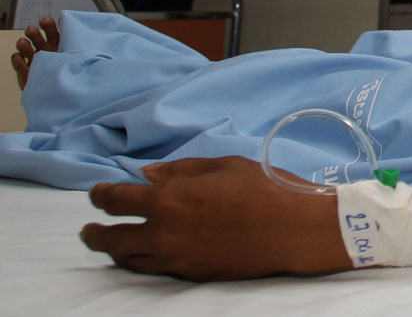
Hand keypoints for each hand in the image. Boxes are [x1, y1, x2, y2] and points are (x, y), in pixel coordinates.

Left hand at [81, 156, 346, 280]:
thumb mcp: (224, 166)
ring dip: (115, 250)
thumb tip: (145, 175)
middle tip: (89, 229)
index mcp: (169, 199)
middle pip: (111, 238)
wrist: (295, 229)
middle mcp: (163, 233)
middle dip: (94, 232)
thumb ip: (180, 171)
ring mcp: (176, 258)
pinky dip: (141, 261)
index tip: (96, 193)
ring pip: (129, 259)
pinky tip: (145, 255)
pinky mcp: (192, 274)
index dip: (101, 195)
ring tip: (113, 244)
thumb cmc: (265, 188)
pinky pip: (154, 269)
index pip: (117, 200)